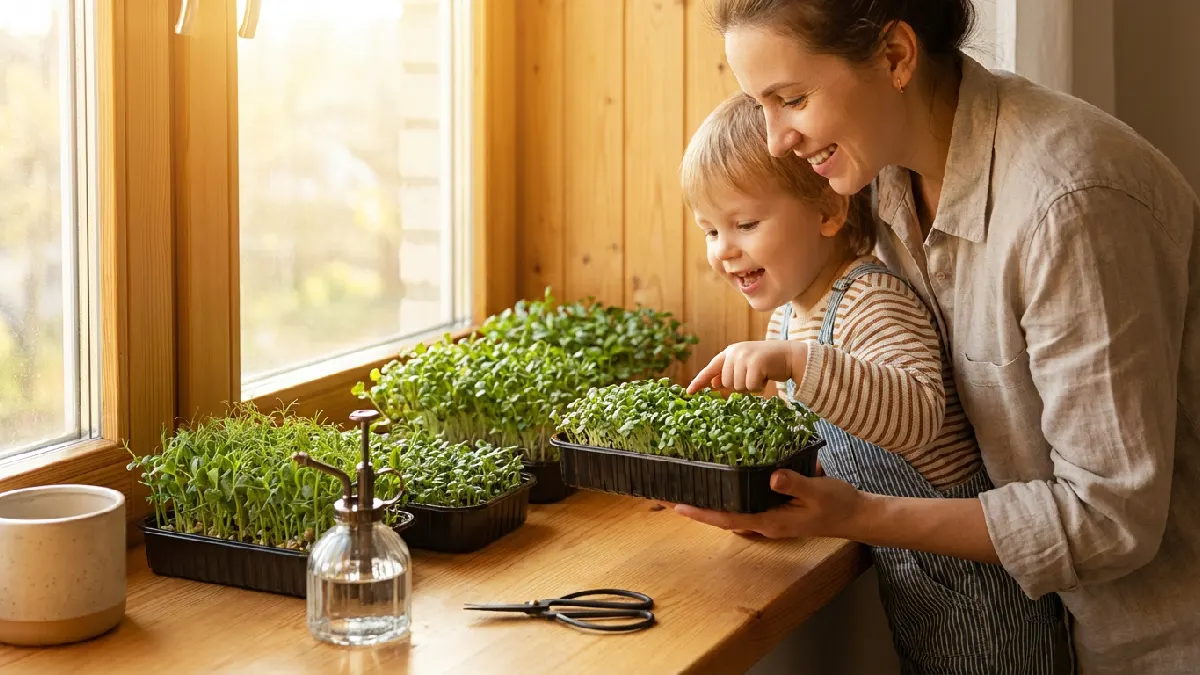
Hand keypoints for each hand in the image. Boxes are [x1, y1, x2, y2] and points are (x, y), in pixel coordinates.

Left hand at [673, 469, 862, 539]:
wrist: (856, 515)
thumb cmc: (838, 504)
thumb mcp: (818, 491)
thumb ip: (795, 483)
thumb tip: (772, 476)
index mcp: (771, 522)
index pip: (729, 519)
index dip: (703, 513)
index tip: (678, 506)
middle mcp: (764, 523)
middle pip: (724, 518)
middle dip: (698, 508)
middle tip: (670, 495)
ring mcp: (768, 518)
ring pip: (732, 512)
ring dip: (711, 502)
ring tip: (687, 486)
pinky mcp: (774, 510)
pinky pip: (744, 505)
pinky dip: (728, 495)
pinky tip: (720, 482)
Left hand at [686, 341, 807, 394]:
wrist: (790, 356)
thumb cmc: (767, 364)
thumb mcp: (745, 366)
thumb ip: (729, 373)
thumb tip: (713, 384)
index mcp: (729, 352)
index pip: (711, 368)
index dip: (699, 381)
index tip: (689, 392)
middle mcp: (735, 352)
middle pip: (726, 383)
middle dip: (739, 386)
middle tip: (753, 376)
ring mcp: (745, 357)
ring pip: (737, 387)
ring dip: (750, 387)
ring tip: (760, 375)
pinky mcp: (756, 363)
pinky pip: (751, 387)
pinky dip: (759, 387)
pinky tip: (766, 377)